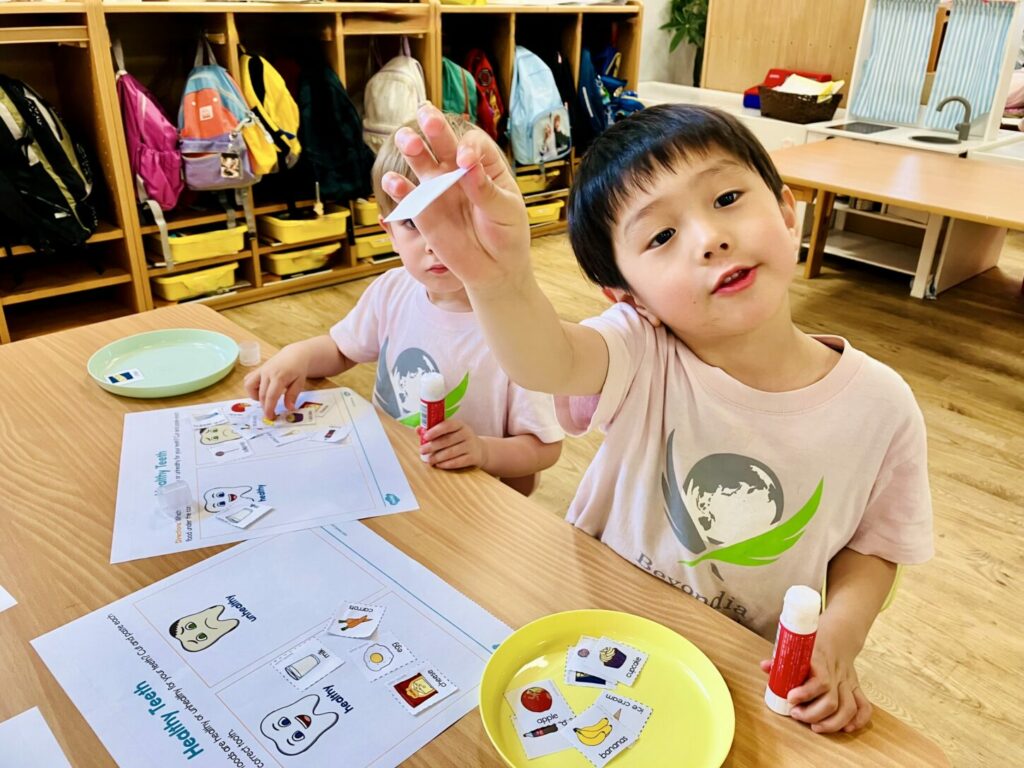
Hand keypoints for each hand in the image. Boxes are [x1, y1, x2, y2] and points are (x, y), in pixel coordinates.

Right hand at [243, 344, 310, 417]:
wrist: (294, 355)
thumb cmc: (298, 370)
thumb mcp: (300, 383)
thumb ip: (293, 395)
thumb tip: (289, 408)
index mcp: (279, 376)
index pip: (271, 396)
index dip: (269, 408)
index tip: (270, 417)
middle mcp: (267, 373)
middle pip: (261, 394)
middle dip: (264, 406)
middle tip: (270, 414)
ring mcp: (260, 370)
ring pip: (249, 386)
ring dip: (255, 396)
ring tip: (266, 399)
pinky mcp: (257, 370)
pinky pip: (248, 380)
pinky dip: (251, 388)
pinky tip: (261, 391)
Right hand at [382, 103, 530, 293]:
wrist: (495, 270)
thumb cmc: (507, 235)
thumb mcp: (506, 212)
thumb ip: (486, 190)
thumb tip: (466, 165)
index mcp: (484, 165)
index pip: (473, 146)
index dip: (467, 148)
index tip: (465, 161)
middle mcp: (458, 172)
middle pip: (444, 144)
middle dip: (435, 128)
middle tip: (426, 114)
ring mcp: (439, 190)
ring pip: (422, 163)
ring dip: (413, 149)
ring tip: (407, 139)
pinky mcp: (425, 212)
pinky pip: (409, 196)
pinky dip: (399, 188)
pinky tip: (393, 181)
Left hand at [420, 418, 487, 470]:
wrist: (480, 450)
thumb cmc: (459, 439)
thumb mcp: (450, 432)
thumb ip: (434, 431)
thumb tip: (417, 429)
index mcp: (460, 425)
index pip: (447, 425)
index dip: (436, 431)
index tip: (425, 436)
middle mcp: (466, 434)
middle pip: (447, 440)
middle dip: (432, 446)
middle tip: (422, 450)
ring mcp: (471, 446)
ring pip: (451, 452)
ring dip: (438, 457)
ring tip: (429, 460)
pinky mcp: (473, 457)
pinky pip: (458, 462)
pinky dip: (447, 464)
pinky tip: (439, 465)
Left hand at [759, 630, 872, 733]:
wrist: (838, 633)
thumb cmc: (814, 642)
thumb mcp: (797, 645)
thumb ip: (780, 658)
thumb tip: (764, 667)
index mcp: (820, 660)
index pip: (820, 682)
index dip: (806, 694)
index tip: (791, 699)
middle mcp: (836, 673)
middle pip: (831, 702)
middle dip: (812, 714)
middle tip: (796, 714)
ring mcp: (848, 681)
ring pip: (848, 708)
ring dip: (832, 723)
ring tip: (815, 726)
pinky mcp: (856, 687)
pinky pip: (864, 707)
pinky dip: (858, 720)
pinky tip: (845, 728)